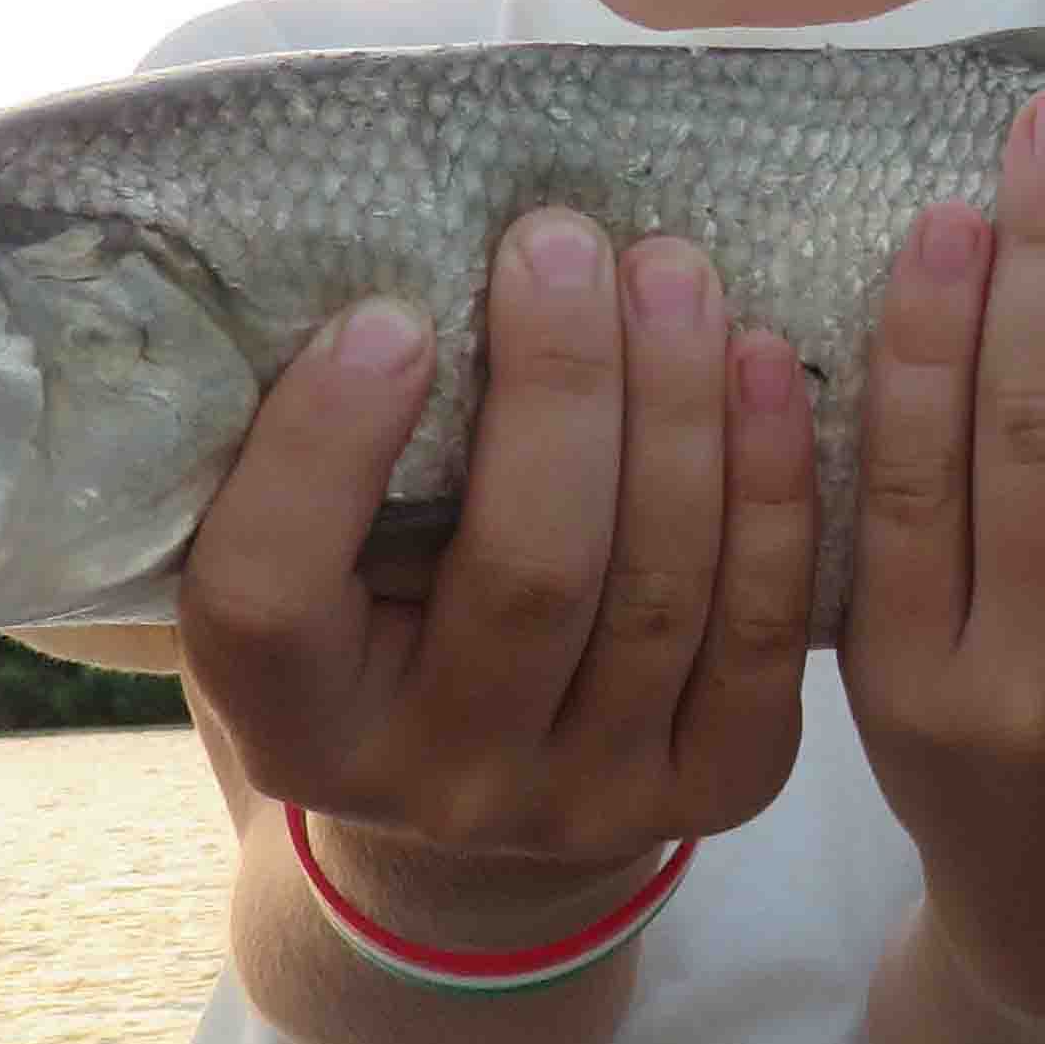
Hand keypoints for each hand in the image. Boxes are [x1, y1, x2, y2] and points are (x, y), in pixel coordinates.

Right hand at [180, 213, 817, 918]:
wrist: (491, 785)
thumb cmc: (376, 611)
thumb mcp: (309, 556)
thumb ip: (316, 459)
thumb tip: (382, 264)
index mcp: (292, 727)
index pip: (271, 596)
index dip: (323, 452)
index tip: (388, 311)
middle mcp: (437, 784)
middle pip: (524, 575)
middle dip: (562, 387)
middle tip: (566, 241)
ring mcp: (583, 802)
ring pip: (657, 591)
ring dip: (681, 409)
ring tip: (674, 273)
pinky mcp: (710, 795)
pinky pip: (759, 630)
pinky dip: (772, 487)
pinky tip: (765, 367)